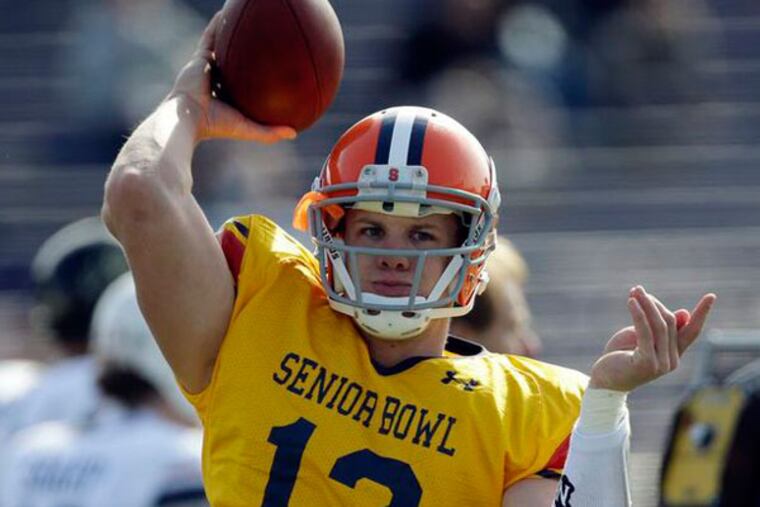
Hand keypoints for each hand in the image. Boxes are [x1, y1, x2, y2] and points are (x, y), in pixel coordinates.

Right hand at [166, 12, 295, 142]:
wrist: (187, 117)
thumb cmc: (216, 126)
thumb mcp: (247, 129)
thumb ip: (269, 133)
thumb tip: (295, 134)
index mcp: (227, 98)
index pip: (245, 87)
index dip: (256, 80)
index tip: (271, 73)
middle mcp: (217, 81)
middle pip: (235, 65)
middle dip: (247, 56)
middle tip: (265, 45)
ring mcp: (208, 68)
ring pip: (223, 48)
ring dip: (232, 35)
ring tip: (248, 22)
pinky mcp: (199, 58)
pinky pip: (211, 37)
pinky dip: (218, 25)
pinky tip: (228, 12)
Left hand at [588, 286, 715, 391]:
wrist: (604, 380)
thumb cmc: (621, 356)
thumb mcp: (641, 338)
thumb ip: (659, 328)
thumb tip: (684, 312)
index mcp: (674, 354)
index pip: (692, 331)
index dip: (701, 313)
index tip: (711, 296)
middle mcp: (672, 360)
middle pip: (670, 323)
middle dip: (654, 303)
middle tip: (637, 290)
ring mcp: (661, 364)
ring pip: (659, 326)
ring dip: (646, 304)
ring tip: (634, 291)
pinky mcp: (647, 363)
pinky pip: (645, 332)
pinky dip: (639, 314)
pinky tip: (631, 302)